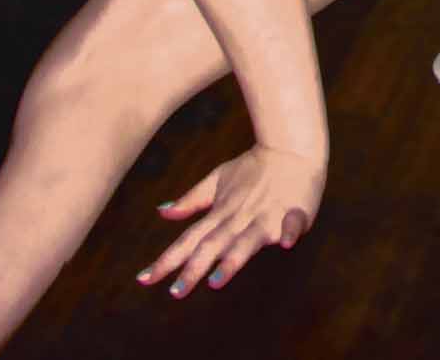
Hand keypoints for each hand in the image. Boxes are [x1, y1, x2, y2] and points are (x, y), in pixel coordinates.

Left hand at [138, 145, 322, 297]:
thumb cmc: (254, 167)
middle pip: (212, 245)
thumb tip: (162, 210)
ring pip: (246, 241)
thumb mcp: (218, 179)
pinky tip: (285, 243)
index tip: (144, 279)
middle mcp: (239, 217)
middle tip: (175, 293)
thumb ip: (192, 200)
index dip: (167, 259)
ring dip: (232, 261)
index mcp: (221, 212)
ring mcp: (266, 215)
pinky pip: (292, 224)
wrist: (292, 146)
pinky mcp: (294, 212)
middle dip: (193, 268)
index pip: (189, 239)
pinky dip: (289, 232)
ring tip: (216, 282)